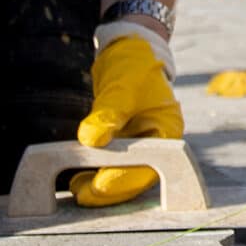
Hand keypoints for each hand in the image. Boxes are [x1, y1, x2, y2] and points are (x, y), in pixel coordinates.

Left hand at [73, 23, 182, 206]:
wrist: (130, 51)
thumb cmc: (134, 65)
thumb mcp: (122, 87)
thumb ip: (108, 114)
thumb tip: (90, 139)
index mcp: (168, 131)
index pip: (149, 164)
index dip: (123, 179)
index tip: (98, 186)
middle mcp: (158, 141)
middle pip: (137, 174)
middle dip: (110, 187)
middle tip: (82, 195)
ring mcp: (142, 142)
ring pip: (124, 172)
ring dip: (102, 182)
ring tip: (77, 189)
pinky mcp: (127, 141)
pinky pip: (113, 162)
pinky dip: (98, 171)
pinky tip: (79, 179)